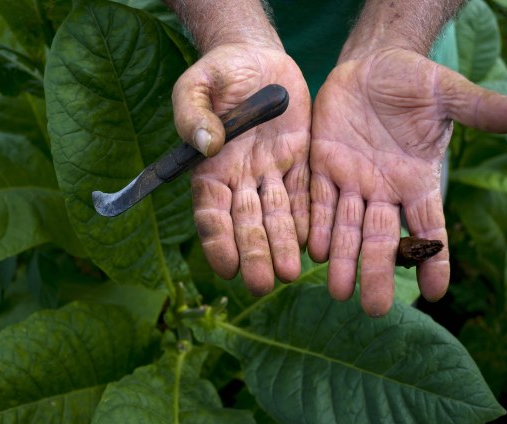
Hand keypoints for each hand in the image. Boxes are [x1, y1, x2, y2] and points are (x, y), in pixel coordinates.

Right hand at [172, 44, 310, 294]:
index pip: (211, 213)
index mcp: (210, 167)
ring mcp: (272, 172)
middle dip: (255, 254)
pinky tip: (313, 244)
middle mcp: (241, 179)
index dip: (217, 241)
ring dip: (283, 245)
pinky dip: (307, 219)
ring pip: (278, 216)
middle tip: (264, 284)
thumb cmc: (219, 71)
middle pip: (247, 224)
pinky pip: (304, 194)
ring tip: (290, 274)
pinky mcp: (300, 161)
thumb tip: (205, 146)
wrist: (257, 56)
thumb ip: (194, 113)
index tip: (226, 267)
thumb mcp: (197, 84)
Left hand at [308, 48, 506, 315]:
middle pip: (383, 239)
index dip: (435, 259)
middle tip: (374, 309)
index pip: (430, 228)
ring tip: (338, 292)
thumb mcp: (447, 92)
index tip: (436, 292)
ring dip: (344, 259)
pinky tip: (314, 251)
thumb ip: (480, 108)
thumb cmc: (414, 80)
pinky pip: (318, 199)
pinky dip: (316, 224)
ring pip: (348, 228)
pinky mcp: (323, 165)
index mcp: (417, 180)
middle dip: (378, 272)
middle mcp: (385, 190)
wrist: (372, 63)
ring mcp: (353, 180)